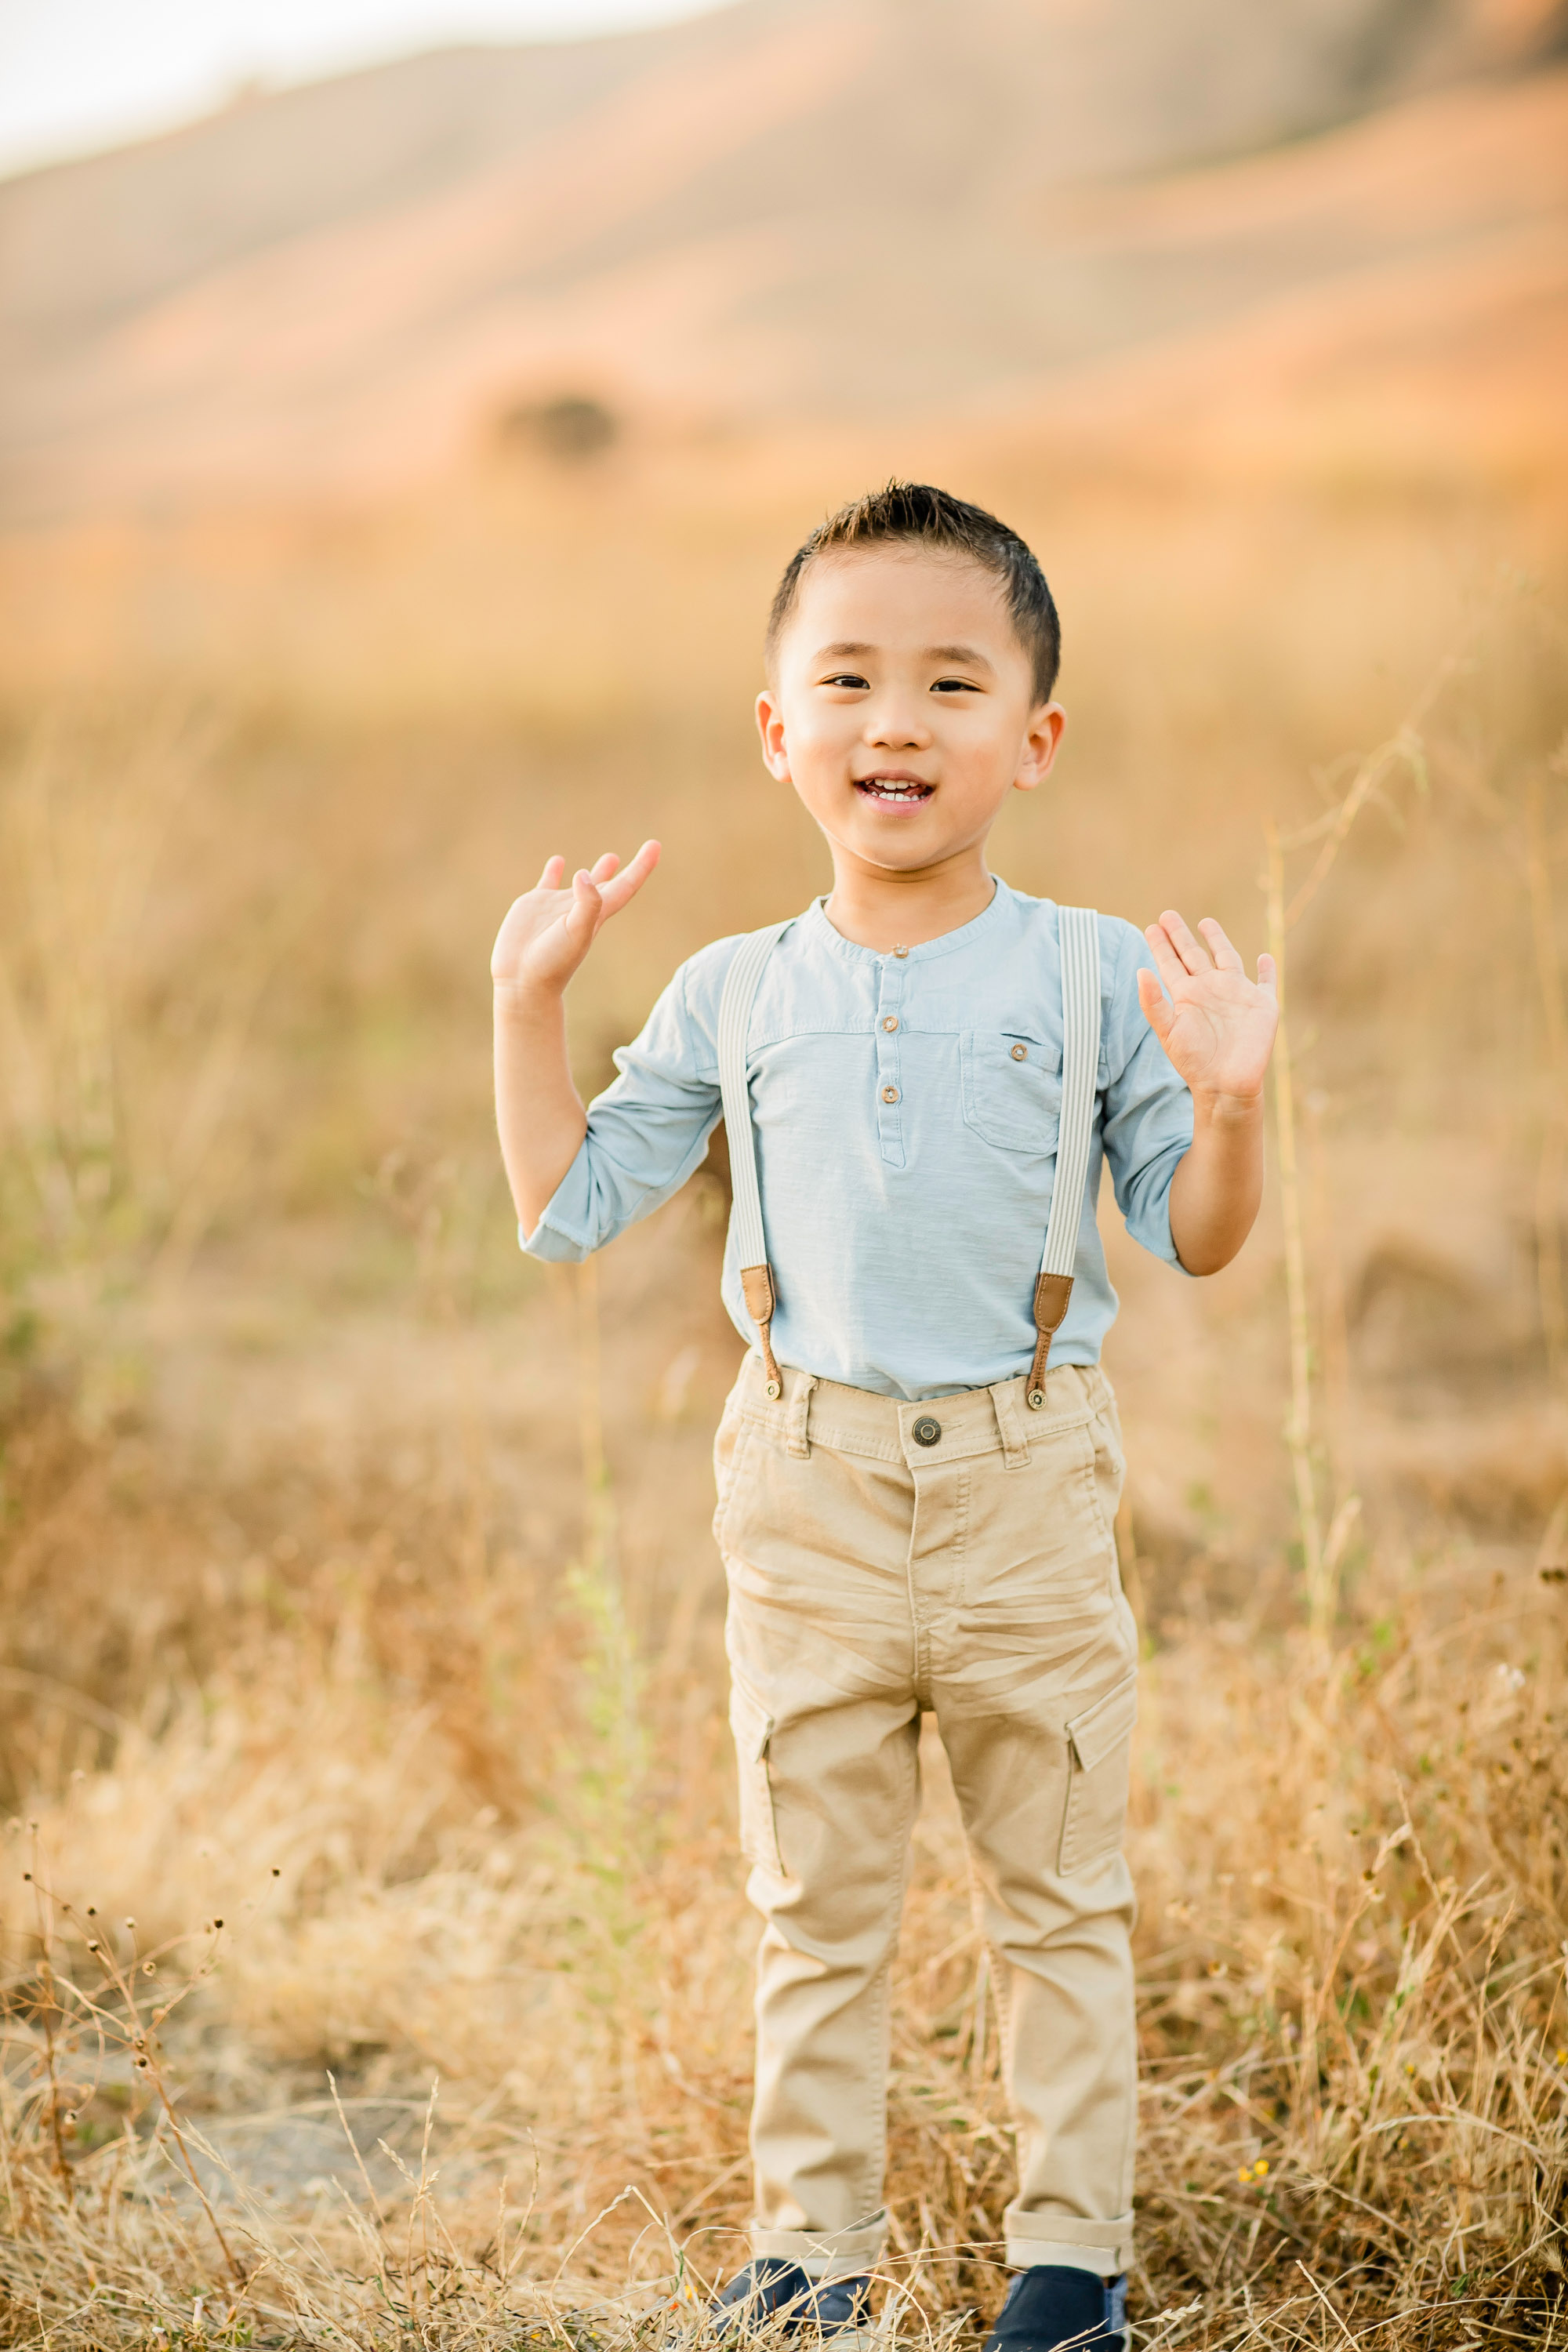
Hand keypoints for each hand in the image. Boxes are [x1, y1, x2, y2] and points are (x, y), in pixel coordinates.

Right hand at [491, 842, 660, 997]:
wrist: (523, 981)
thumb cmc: (552, 962)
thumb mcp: (576, 933)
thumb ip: (586, 903)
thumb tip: (584, 875)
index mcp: (596, 915)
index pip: (626, 885)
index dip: (641, 866)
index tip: (655, 845)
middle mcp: (581, 909)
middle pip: (612, 884)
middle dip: (631, 868)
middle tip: (649, 849)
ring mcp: (558, 907)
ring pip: (582, 884)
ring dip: (597, 872)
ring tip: (612, 857)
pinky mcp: (535, 905)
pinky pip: (548, 882)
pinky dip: (554, 871)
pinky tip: (558, 861)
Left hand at [1137, 911, 1277, 1107]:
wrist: (1225, 1083)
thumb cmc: (1194, 1061)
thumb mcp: (1168, 1031)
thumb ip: (1154, 1003)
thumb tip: (1141, 971)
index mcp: (1187, 996)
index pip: (1171, 963)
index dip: (1161, 945)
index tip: (1150, 927)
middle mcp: (1210, 990)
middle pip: (1192, 955)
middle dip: (1180, 935)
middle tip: (1166, 914)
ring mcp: (1236, 995)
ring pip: (1226, 958)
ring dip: (1217, 940)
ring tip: (1205, 922)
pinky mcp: (1261, 1005)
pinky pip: (1266, 982)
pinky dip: (1267, 970)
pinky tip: (1264, 958)